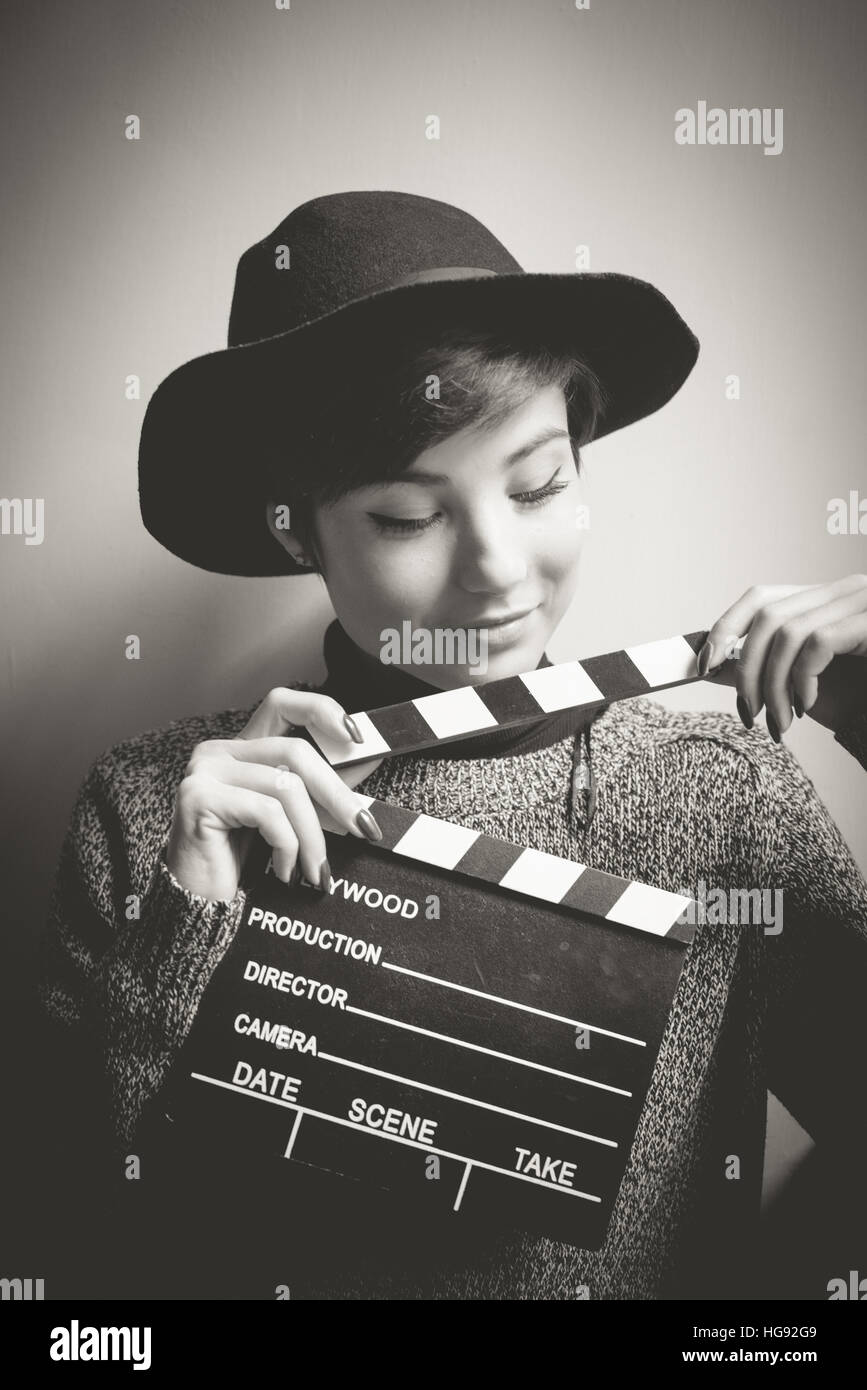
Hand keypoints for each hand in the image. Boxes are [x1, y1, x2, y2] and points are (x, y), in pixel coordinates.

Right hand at [165, 689, 384, 900]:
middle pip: (295, 752)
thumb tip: (368, 758)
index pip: (282, 703)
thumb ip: (322, 787)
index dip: (322, 710)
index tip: (357, 737)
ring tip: (316, 871)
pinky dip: (287, 846)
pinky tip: (285, 872)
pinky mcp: (198, 798)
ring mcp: (204, 772)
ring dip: (313, 835)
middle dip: (337, 795)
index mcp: (241, 750)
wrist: (198, 908)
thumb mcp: (291, 819)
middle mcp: (218, 752)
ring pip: (286, 787)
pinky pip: (267, 812)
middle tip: (365, 828)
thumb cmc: (242, 864)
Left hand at [695, 574, 866, 741]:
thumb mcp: (802, 684)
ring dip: (773, 685)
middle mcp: (844, 591)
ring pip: (788, 633)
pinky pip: (817, 643)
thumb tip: (711, 665)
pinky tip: (809, 707)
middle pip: (767, 616)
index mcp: (824, 599)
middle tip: (747, 712)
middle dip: (746, 669)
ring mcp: (862, 601)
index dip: (726, 627)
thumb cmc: (859, 699)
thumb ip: (762, 668)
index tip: (703, 664)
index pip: (761, 597)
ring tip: (780, 723)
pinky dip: (803, 679)